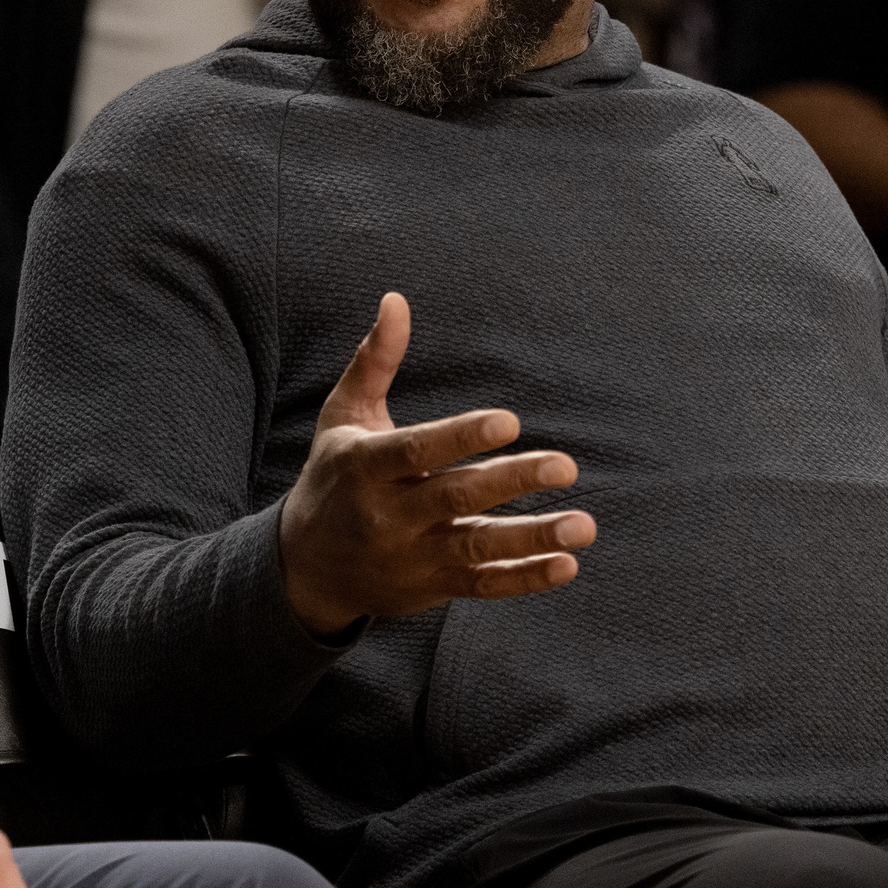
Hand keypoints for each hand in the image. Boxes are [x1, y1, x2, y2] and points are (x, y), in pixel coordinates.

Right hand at [280, 292, 593, 635]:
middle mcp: (388, 515)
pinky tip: (566, 564)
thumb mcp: (344, 417)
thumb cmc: (334, 475)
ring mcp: (412, 555)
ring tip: (583, 526)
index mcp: (366, 466)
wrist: (305, 569)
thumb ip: (375, 360)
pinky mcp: (432, 586)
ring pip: (476, 547)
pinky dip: (524, 579)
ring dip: (532, 538)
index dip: (461, 437)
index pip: (416, 451)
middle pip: (455, 497)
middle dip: (511, 482)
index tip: (509, 421)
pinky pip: (483, 585)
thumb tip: (395, 300)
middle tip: (566, 465)